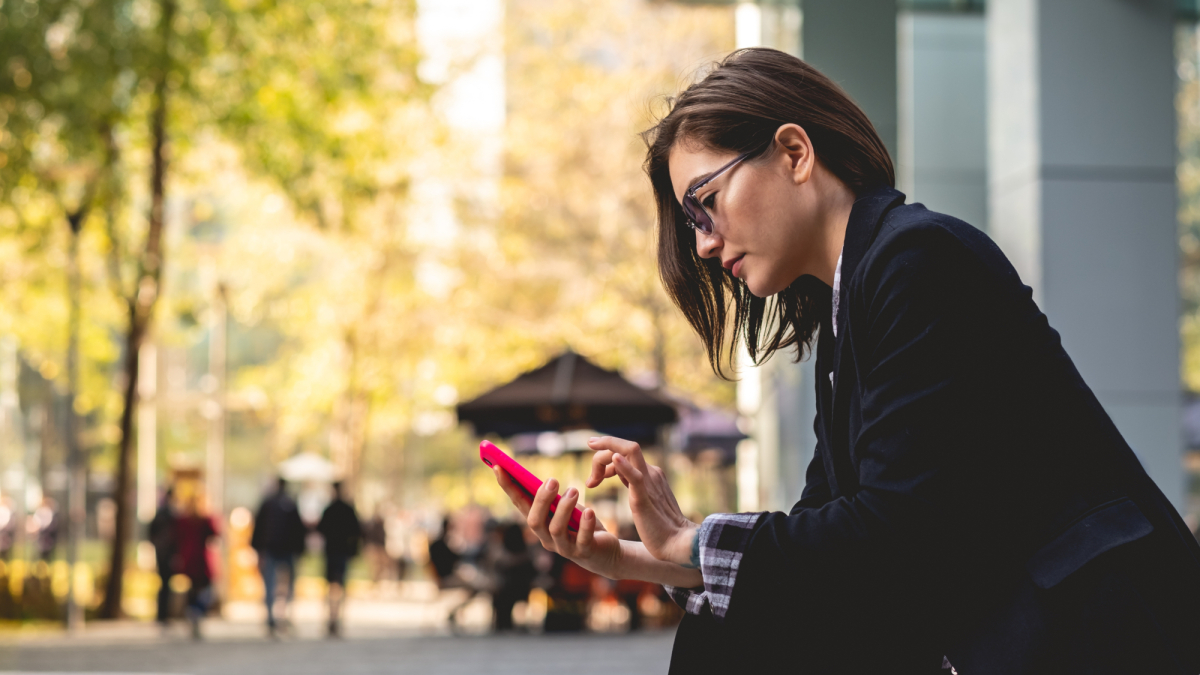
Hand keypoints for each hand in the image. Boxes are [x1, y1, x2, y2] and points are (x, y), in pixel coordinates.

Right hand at [492, 466, 623, 578]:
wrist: (606, 550)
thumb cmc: (581, 525)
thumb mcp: (567, 508)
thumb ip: (555, 499)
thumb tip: (546, 483)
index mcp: (539, 523)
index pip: (519, 504)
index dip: (508, 487)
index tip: (498, 467)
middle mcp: (547, 538)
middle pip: (534, 521)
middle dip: (541, 500)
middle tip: (553, 480)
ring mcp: (564, 548)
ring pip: (556, 529)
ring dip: (564, 508)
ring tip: (574, 490)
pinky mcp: (584, 552)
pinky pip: (582, 539)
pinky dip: (585, 525)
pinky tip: (590, 512)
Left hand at [585, 436, 697, 566]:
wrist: (676, 544)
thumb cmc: (659, 527)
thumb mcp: (643, 498)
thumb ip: (633, 485)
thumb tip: (620, 475)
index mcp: (650, 474)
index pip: (626, 451)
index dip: (607, 453)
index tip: (592, 465)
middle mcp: (651, 473)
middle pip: (625, 446)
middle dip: (601, 453)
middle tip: (590, 482)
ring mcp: (650, 482)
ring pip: (629, 451)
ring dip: (604, 457)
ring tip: (592, 481)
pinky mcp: (645, 498)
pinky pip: (636, 476)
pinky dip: (624, 466)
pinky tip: (614, 459)